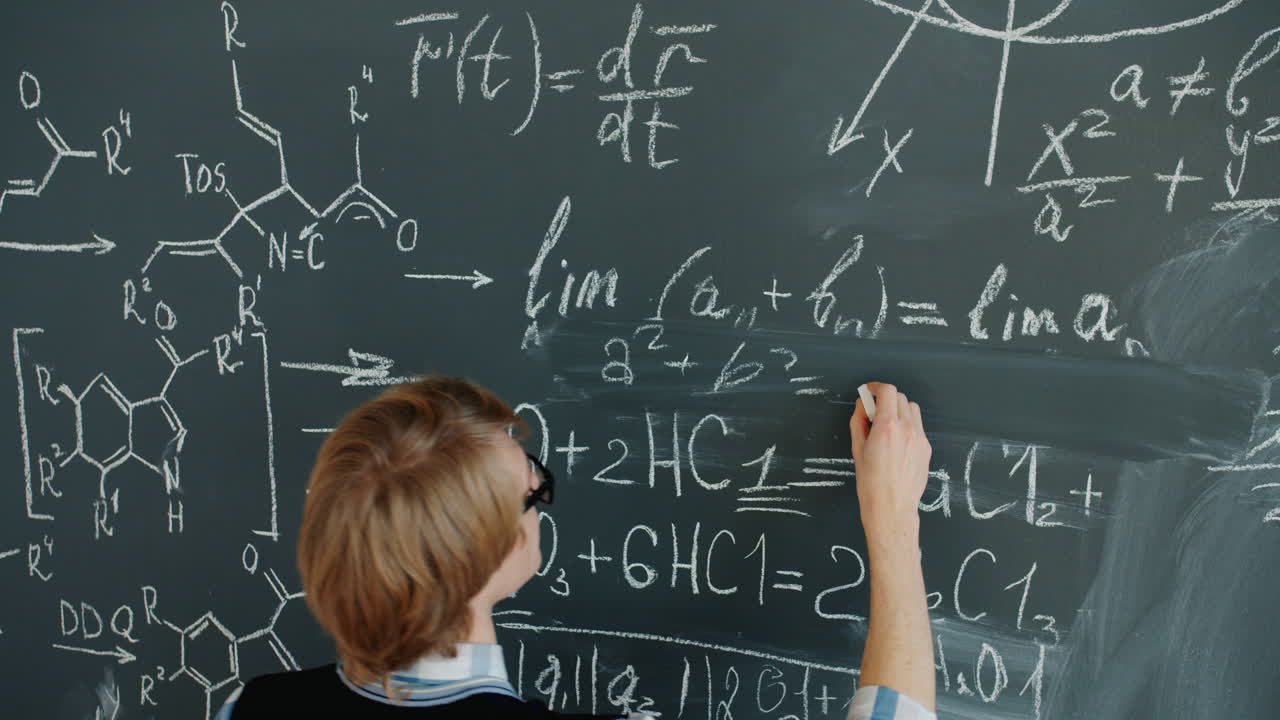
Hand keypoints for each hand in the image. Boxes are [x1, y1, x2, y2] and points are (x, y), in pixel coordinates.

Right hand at [849, 382, 931, 549]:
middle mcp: (907, 429)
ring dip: (900, 410)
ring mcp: (919, 438)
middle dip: (886, 399)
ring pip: (912, 410)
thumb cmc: (871, 483)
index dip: (876, 387)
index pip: (888, 391)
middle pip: (901, 398)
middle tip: (875, 411)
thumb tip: (862, 406)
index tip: (870, 391)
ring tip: (888, 426)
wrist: (892, 507)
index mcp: (887, 427)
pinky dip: (908, 426)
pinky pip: (918, 427)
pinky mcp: (926, 448)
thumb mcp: (857, 450)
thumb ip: (859, 422)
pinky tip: (897, 442)